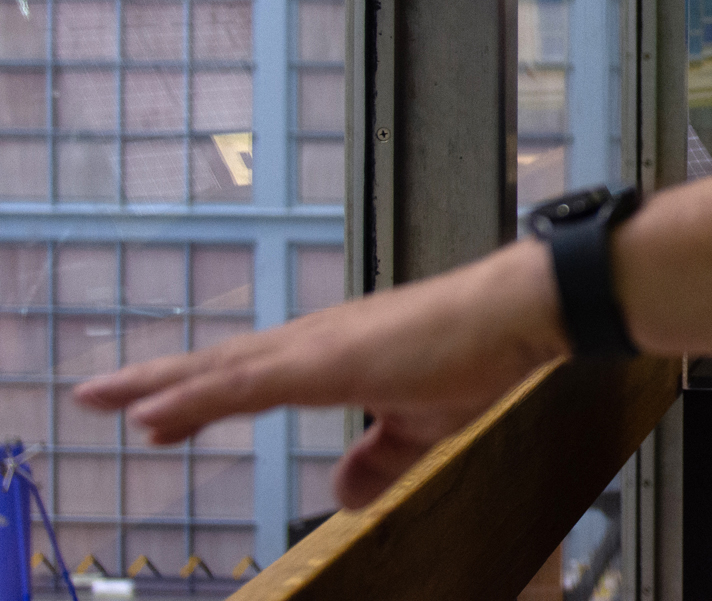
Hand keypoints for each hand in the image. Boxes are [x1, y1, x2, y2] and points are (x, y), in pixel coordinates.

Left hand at [73, 240, 569, 508]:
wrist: (521, 315)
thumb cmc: (483, 358)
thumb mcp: (423, 428)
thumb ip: (379, 459)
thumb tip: (343, 491)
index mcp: (338, 356)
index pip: (253, 377)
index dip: (200, 395)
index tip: (152, 416)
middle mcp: (318, 341)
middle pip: (222, 364)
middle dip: (159, 382)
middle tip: (95, 394)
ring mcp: (320, 345)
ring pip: (223, 369)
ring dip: (162, 385)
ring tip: (103, 397)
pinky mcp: (327, 358)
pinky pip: (246, 385)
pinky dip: (196, 398)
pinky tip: (154, 413)